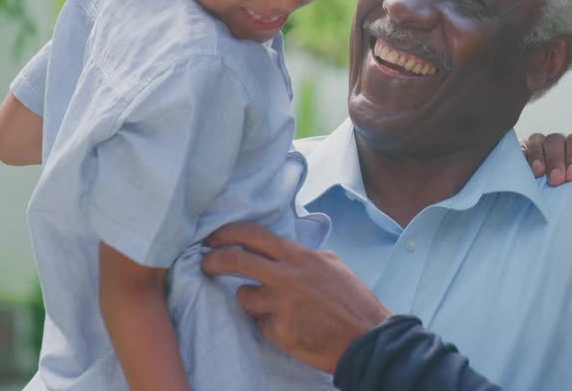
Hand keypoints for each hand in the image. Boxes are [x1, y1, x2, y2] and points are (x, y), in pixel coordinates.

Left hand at [201, 222, 391, 373]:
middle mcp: (285, 276)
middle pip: (235, 260)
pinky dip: (271, 325)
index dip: (226, 234)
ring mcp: (278, 304)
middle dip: (213, 261)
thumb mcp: (331, 264)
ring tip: (276, 309)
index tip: (213, 239)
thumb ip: (302, 257)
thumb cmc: (353, 300)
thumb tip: (280, 253)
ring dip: (252, 301)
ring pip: (244, 297)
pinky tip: (292, 327)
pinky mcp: (276, 330)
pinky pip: (261, 324)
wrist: (365, 337)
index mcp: (299, 256)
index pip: (252, 235)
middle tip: (205, 264)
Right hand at [521, 122, 571, 186]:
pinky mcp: (528, 169)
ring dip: (537, 156)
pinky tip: (524, 173)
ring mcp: (547, 157)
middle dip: (556, 158)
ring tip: (539, 175)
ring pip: (537, 142)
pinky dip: (520, 157)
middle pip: (555, 140)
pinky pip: (519, 153)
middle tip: (557, 180)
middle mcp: (566, 149)